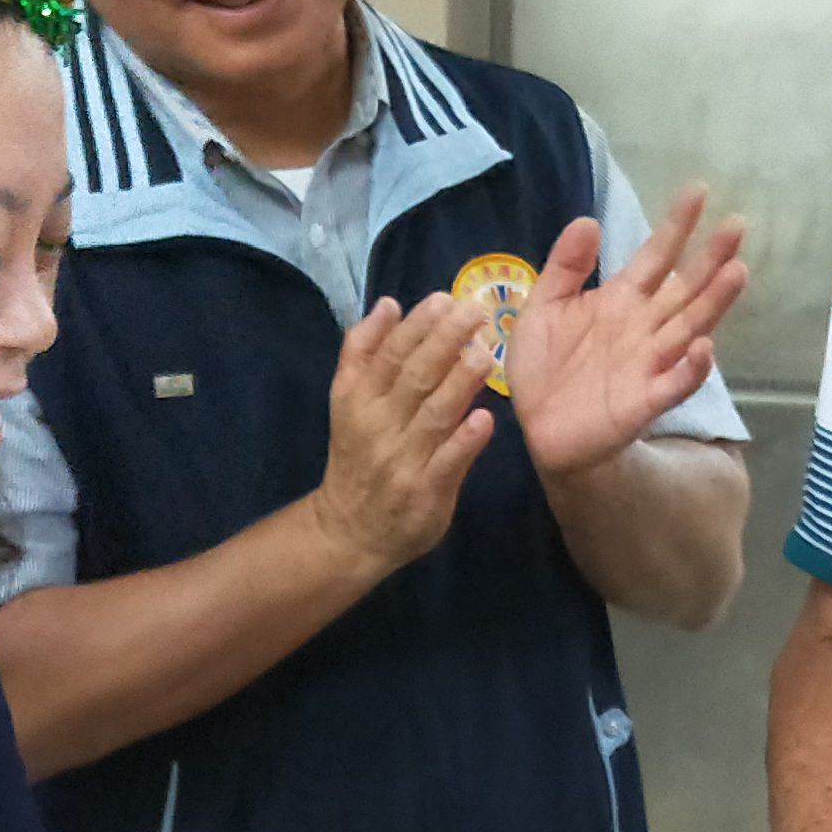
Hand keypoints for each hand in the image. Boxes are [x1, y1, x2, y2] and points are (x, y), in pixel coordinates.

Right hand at [309, 293, 498, 579]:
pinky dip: (465, 442)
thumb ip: (363, 352)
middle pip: (413, 377)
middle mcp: (377, 426)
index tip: (444, 299)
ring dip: (460, 383)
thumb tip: (389, 304)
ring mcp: (402, 461)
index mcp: (356, 399)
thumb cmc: (359, 455)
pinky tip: (484, 419)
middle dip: (444, 341)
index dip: (416, 326)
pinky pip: (448, 464)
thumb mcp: (346, 401)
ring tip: (485, 353)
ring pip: (433, 416)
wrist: (350, 531)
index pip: (386, 354)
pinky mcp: (426, 493)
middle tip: (475, 311)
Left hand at [504, 191, 750, 481]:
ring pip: (690, 327)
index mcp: (622, 299)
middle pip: (685, 287)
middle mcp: (644, 326)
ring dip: (713, 303)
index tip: (697, 190)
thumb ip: (566, 267)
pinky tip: (704, 348)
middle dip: (710, 258)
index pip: (656, 255)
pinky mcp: (644, 401)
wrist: (538, 427)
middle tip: (736, 225)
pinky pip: (674, 384)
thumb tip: (588, 220)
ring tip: (736, 272)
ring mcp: (649, 362)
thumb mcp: (544, 307)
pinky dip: (690, 369)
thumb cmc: (545, 366)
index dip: (675, 225)